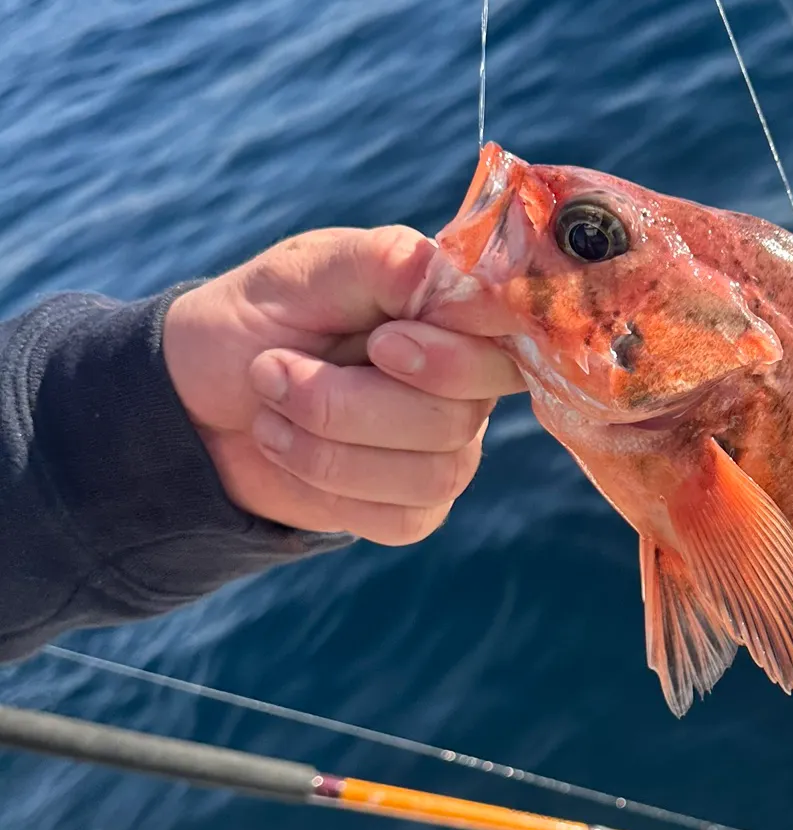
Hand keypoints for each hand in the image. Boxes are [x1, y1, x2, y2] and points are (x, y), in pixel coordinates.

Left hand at [163, 226, 524, 544]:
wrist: (195, 399)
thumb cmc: (258, 320)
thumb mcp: (304, 272)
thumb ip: (383, 260)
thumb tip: (450, 270)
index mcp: (454, 315)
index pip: (507, 339)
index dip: (454, 356)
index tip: (383, 344)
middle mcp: (468, 383)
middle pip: (460, 415)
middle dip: (349, 402)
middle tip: (271, 368)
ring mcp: (449, 448)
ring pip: (432, 472)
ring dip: (325, 446)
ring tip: (267, 408)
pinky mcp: (417, 507)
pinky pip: (403, 517)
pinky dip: (328, 489)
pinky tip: (287, 451)